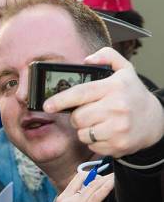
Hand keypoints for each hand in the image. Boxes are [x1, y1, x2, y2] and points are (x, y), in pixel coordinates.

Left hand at [43, 47, 163, 157]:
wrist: (154, 122)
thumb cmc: (133, 95)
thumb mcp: (125, 69)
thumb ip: (107, 56)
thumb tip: (86, 60)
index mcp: (114, 87)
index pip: (81, 93)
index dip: (61, 100)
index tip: (48, 105)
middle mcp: (117, 108)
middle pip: (78, 117)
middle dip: (77, 116)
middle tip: (88, 112)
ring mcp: (117, 128)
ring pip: (82, 133)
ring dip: (85, 129)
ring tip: (99, 122)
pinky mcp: (117, 145)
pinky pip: (91, 145)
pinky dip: (93, 140)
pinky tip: (105, 133)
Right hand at [51, 172, 113, 201]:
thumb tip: (91, 197)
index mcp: (61, 200)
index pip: (77, 179)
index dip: (91, 175)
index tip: (103, 176)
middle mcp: (66, 201)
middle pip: (87, 181)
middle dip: (103, 177)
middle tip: (115, 175)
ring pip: (94, 187)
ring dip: (107, 180)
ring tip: (118, 177)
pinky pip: (97, 196)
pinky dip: (107, 188)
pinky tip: (114, 184)